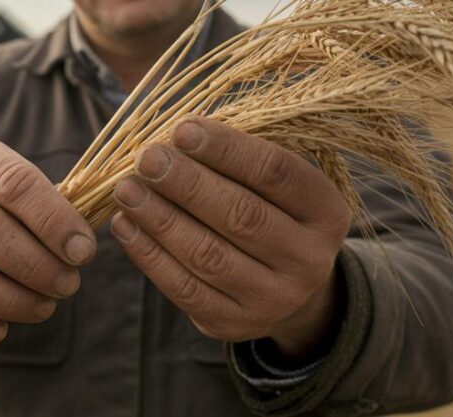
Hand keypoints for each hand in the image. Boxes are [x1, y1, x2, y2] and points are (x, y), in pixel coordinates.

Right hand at [0, 134, 96, 344]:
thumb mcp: (19, 190)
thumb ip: (50, 208)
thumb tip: (81, 247)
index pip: (13, 182)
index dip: (54, 221)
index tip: (84, 252)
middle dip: (34, 265)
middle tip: (67, 285)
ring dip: (7, 299)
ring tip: (43, 308)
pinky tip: (0, 329)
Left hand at [110, 117, 351, 361]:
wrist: (286, 288)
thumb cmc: (270, 212)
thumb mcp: (275, 184)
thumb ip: (237, 158)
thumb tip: (174, 134)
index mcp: (326, 212)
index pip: (275, 172)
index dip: (226, 149)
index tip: (181, 128)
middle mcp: (309, 260)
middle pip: (242, 216)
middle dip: (187, 184)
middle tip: (147, 158)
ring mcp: (274, 299)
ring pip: (208, 255)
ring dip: (160, 218)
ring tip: (126, 188)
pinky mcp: (233, 323)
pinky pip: (184, 288)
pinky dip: (148, 254)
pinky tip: (126, 224)